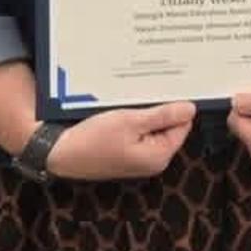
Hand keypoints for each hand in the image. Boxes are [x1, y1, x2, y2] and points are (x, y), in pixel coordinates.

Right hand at [46, 101, 195, 180]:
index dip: (176, 106)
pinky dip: (135, 121)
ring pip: (153, 128)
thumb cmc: (92, 139)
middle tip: (147, 92)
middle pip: (169, 127)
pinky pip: (140, 133)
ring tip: (132, 102)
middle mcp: (153, 161)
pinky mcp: (128, 154)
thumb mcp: (131, 121)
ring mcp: (140, 159)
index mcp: (159, 155)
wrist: (60, 152)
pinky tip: (123, 112)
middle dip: (161, 109)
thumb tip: (190, 108)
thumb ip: (163, 116)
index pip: (183, 125)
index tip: (168, 89)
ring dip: (146, 113)